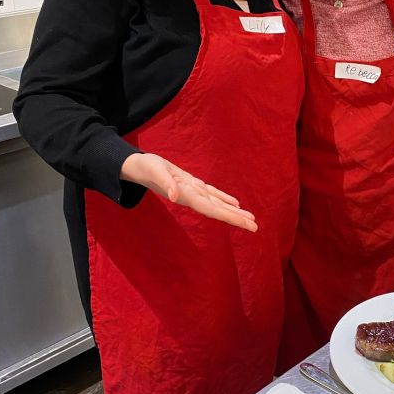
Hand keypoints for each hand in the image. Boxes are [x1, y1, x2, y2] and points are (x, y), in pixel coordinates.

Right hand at [120, 152, 257, 230]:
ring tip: (250, 218)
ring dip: (233, 211)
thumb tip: (175, 197)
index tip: (246, 224)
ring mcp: (193, 192)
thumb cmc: (146, 167)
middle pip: (218, 210)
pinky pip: (212, 194)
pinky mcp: (192, 184)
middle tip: (255, 227)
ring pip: (217, 203)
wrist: (137, 167)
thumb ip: (166, 184)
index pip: (213, 209)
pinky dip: (224, 199)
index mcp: (187, 196)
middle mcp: (192, 197)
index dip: (230, 217)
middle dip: (236, 218)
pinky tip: (235, 204)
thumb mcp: (155, 171)